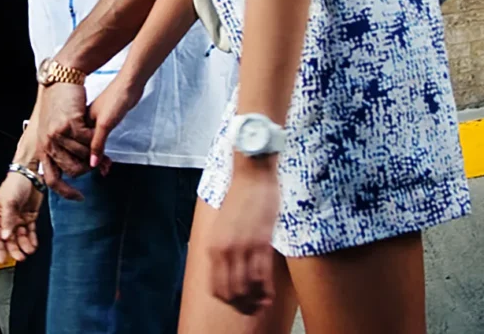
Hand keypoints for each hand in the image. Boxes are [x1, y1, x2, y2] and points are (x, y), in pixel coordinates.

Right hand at [0, 171, 43, 263]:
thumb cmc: (15, 184)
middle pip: (9, 240)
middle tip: (20, 258)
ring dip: (24, 246)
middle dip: (14, 250)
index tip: (2, 260)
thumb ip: (7, 220)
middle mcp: (8, 220)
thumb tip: (5, 237)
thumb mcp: (9, 201)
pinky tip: (34, 245)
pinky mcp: (30, 217)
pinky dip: (32, 239)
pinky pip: (30, 232)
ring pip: (20, 238)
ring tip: (29, 251)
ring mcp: (19, 219)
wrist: (31, 173)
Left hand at [35, 83, 91, 199]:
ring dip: (95, 154)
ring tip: (103, 151)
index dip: (66, 192)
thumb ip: (64, 148)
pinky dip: (97, 140)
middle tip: (99, 164)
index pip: (52, 180)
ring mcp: (58, 134)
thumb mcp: (55, 127)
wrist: (61, 77)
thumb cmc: (60, 103)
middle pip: (72, 170)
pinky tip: (99, 134)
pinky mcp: (71, 124)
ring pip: (83, 156)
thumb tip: (77, 168)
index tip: (79, 197)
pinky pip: (89, 141)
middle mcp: (47, 143)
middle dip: (88, 169)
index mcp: (43, 147)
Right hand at [88, 73, 144, 168]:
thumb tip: (92, 163)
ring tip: (106, 166)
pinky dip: (103, 147)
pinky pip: (100, 137)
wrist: (129, 84)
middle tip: (104, 171)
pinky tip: (107, 152)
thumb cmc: (116, 99)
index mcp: (81, 122)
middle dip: (92, 160)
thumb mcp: (105, 124)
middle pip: (84, 146)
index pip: (78, 146)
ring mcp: (94, 120)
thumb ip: (97, 144)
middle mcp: (85, 122)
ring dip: (98, 155)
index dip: (85, 160)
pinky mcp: (104, 119)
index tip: (94, 170)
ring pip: (92, 143)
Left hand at [208, 160, 280, 315]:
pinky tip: (270, 293)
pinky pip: (262, 275)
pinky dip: (266, 290)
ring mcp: (242, 246)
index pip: (215, 287)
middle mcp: (225, 249)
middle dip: (242, 306)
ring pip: (247, 288)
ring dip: (256, 301)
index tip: (238, 304)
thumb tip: (229, 269)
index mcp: (213, 246)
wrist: (252, 174)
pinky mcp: (261, 241)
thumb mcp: (223, 225)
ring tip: (263, 302)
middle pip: (231, 292)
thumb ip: (224, 247)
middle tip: (253, 308)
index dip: (228, 302)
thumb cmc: (240, 198)